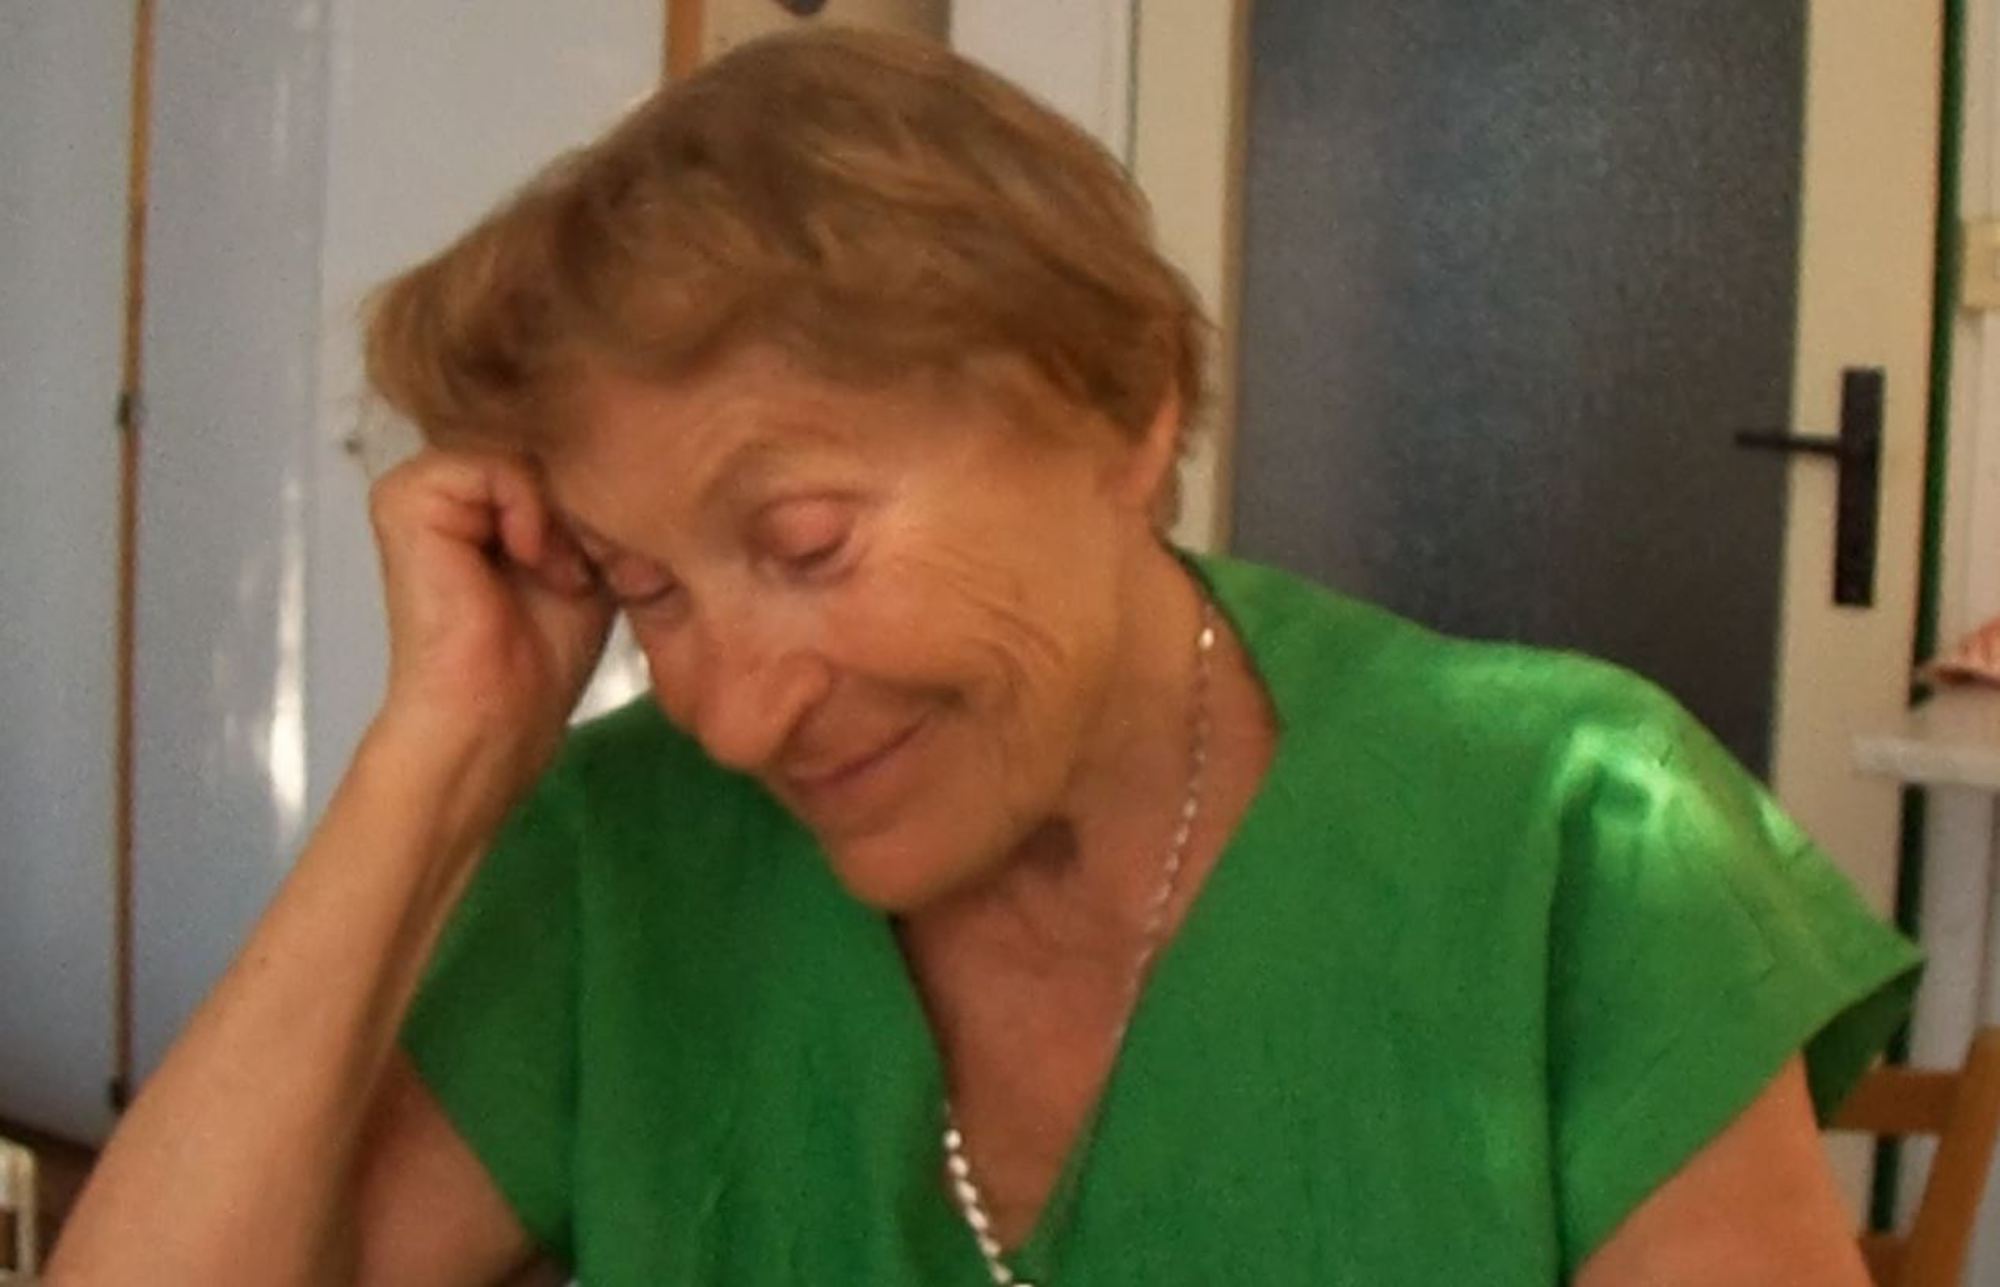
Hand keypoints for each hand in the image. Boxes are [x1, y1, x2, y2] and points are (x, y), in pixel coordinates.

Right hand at [366, 449, 614, 793]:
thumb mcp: (590, 553)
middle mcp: (447, 481)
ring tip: (560, 574)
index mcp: (482, 493)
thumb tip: (627, 446)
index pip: (558, 445)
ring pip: (524, 452)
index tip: (608, 557)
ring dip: (559, 515)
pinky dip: (529, 512)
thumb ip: (591, 498)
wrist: (501, 712)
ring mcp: (419, 484)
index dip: (601, 491)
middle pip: (543, 442)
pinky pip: (494, 464)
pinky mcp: (404, 496)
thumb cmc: (543, 654)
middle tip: (585, 570)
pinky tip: (530, 562)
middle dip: (584, 502)